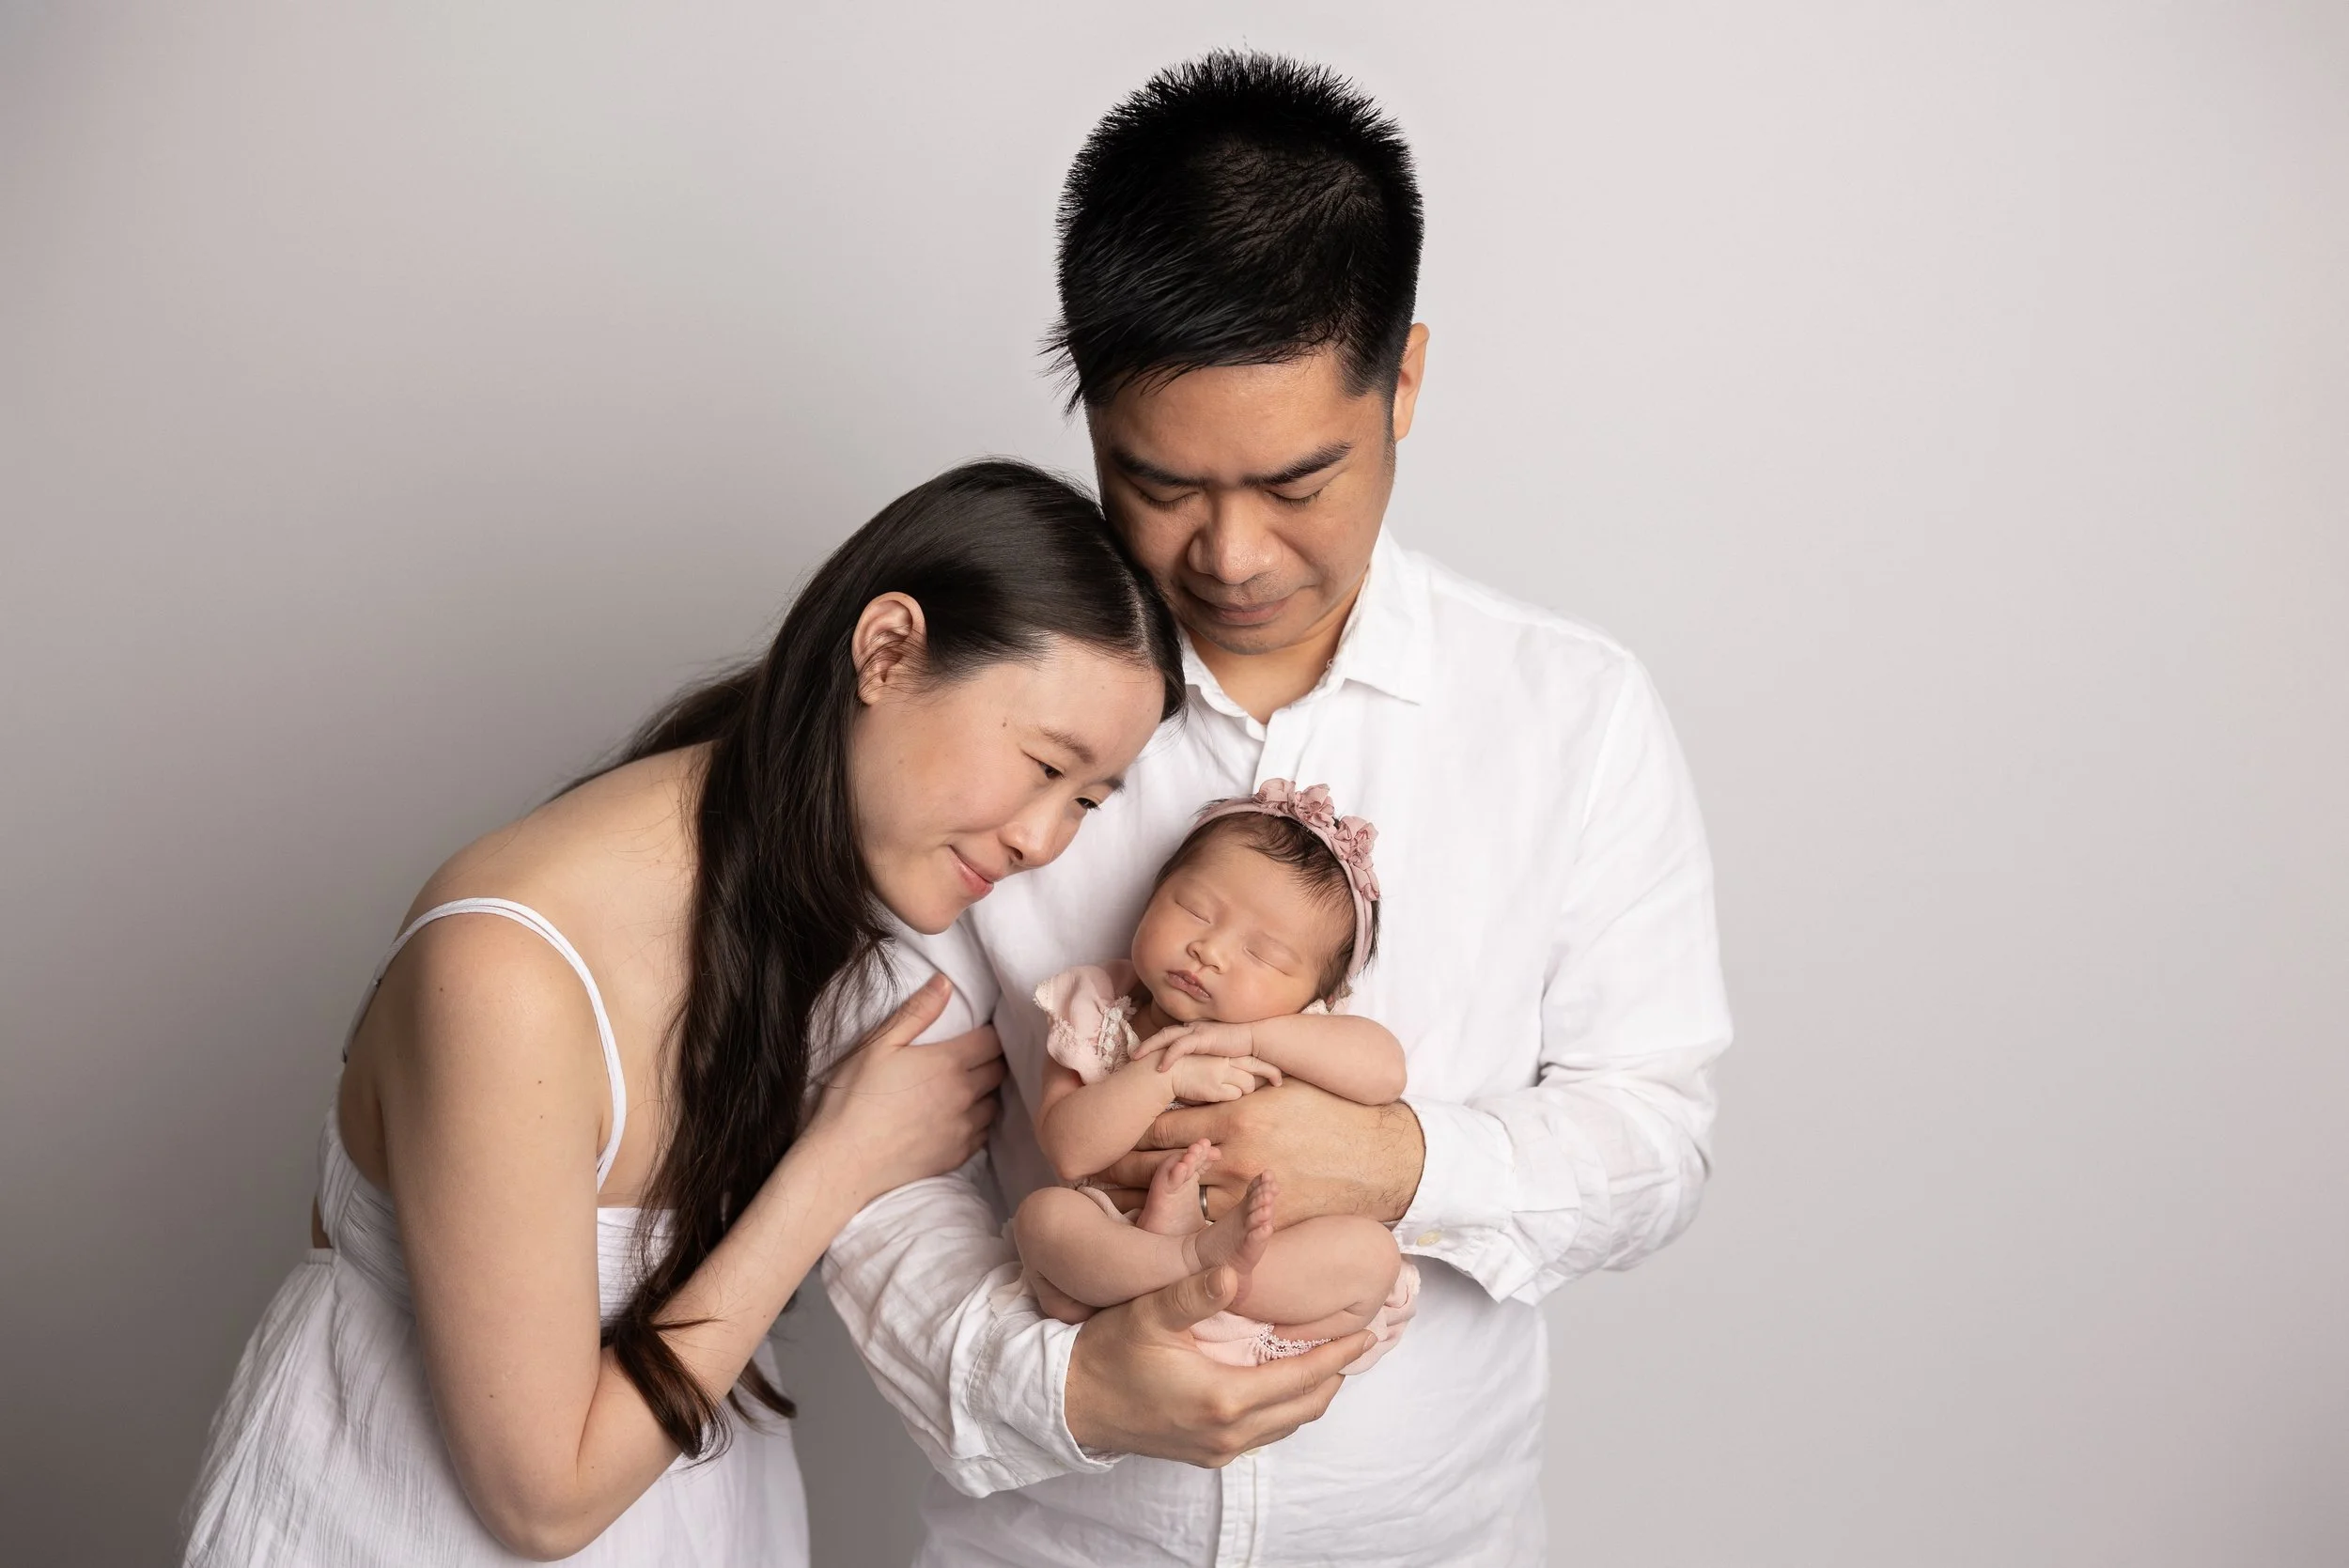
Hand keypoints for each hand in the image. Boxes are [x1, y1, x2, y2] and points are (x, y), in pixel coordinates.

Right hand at [804, 975, 1004, 1205]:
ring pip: (995, 1102)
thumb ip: (916, 1012)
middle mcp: (964, 1094)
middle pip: (999, 1070)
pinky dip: (979, 1121)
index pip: (992, 1041)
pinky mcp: (958, 1155)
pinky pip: (984, 1133)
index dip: (989, 1033)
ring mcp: (964, 1127)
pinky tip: (961, 1116)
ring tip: (969, 1086)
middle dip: (991, 1059)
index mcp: (948, 1063)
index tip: (979, 1031)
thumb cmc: (854, 1099)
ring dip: (987, 1091)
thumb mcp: (877, 1045)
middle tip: (975, 1055)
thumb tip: (945, 982)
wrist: (844, 1162)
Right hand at [1064, 1265, 1373, 1465]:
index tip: (1366, 1333)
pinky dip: (1284, 1407)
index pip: (1302, 1377)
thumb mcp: (1149, 1313)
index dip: (1338, 1355)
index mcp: (1223, 1398)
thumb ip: (1194, 1292)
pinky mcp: (1205, 1453)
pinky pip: (1262, 1431)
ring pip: (1285, 1423)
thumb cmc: (1106, 1353)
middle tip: (1355, 1343)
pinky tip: (1281, 1381)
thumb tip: (1235, 1273)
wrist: (1068, 1402)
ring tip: (1327, 1361)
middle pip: (1304, 1407)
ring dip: (1310, 1393)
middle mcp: (1228, 1432)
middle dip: (1334, 1375)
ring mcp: (1217, 1449)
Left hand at [1095, 1080, 1423, 1224]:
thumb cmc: (1329, 1111)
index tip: (1097, 1134)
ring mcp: (1244, 1190)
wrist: (1381, 1157)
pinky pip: (1205, 1225)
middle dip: (1116, 1167)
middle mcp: (1233, 1152)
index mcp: (1233, 1113)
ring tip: (1102, 1203)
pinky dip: (1176, 1224)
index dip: (1124, 1128)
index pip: (1160, 1121)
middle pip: (1155, 1161)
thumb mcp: (1277, 1085)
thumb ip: (1230, 1080)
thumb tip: (1184, 1069)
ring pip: (1173, 1199)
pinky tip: (1154, 1228)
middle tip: (1082, 1172)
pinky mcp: (1258, 1219)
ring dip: (1136, 1201)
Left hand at [1136, 1020, 1257, 1066]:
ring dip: (1150, 1047)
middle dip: (1146, 1044)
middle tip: (1132, 1056)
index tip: (1143, 1054)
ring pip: (1167, 1036)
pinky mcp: (1203, 1038)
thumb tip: (1194, 1068)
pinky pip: (1181, 1046)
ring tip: (1137, 1058)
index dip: (1155, 1043)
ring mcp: (1197, 1031)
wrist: (1255, 1039)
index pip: (1170, 1035)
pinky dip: (1169, 1055)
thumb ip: (1204, 1056)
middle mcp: (1193, 1028)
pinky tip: (1161, 1067)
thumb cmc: (1239, 1048)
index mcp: (1194, 1031)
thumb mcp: (1216, 1052)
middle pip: (1163, 1033)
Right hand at [1166, 1054, 1281, 1102]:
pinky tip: (1219, 1095)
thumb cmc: (1182, 1067)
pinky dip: (1231, 1097)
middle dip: (1269, 1075)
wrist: (1162, 1070)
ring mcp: (1221, 1072)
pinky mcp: (1214, 1086)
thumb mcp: (1205, 1061)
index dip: (1269, 1068)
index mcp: (1223, 1051)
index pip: (1254, 1057)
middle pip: (1257, 1069)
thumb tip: (1237, 1077)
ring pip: (1247, 1085)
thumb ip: (1221, 1064)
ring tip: (1231, 1090)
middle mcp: (1225, 1059)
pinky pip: (1234, 1095)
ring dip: (1243, 1090)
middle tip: (1278, 1082)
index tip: (1279, 1077)